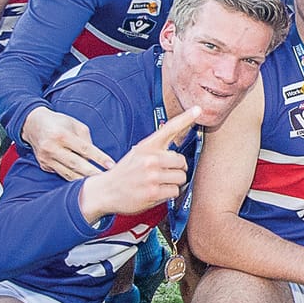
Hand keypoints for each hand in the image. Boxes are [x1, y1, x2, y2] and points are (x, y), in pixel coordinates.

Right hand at [23, 107, 114, 180]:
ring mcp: (46, 158)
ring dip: (84, 180)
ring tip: (98, 185)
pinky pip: (61, 174)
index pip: (84, 148)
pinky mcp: (44, 165)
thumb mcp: (75, 124)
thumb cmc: (59, 123)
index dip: (99, 158)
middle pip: (76, 164)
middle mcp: (52, 147)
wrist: (33, 125)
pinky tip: (84, 183)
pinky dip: (73, 179)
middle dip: (93, 173)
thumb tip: (95, 157)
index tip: (111, 165)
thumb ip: (86, 140)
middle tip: (108, 179)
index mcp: (62, 134)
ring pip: (68, 173)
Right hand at [81, 107, 199, 217]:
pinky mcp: (153, 192)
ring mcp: (152, 176)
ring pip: (181, 178)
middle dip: (178, 169)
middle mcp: (150, 159)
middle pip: (182, 162)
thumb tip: (178, 153)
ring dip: (174, 183)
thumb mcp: (137, 153)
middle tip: (165, 173)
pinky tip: (156, 192)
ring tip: (159, 183)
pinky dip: (169, 193)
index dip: (185, 118)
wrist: (106, 191)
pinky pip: (175, 191)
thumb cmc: (126, 172)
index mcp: (147, 146)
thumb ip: (157, 150)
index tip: (198, 109)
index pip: (169, 129)